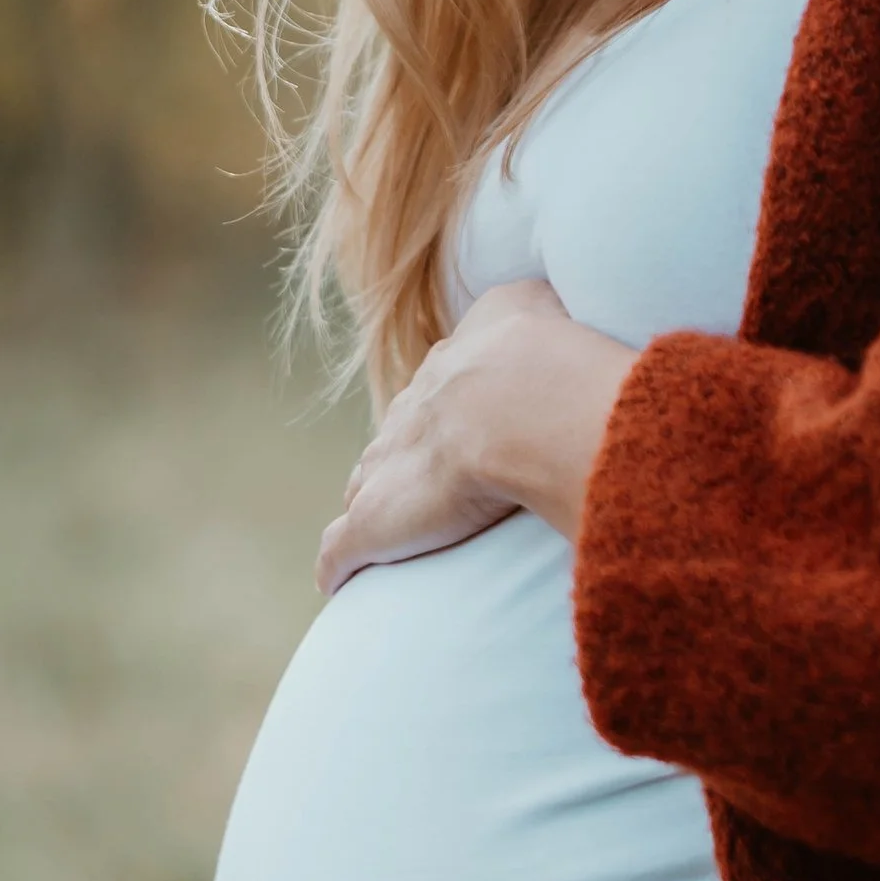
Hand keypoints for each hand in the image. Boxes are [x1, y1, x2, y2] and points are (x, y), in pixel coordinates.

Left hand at [317, 277, 635, 594]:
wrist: (519, 399)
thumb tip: (539, 299)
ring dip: (371, 501)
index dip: (440, 415)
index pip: (432, 396)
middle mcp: (410, 414)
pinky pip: (342, 548)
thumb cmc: (543, 358)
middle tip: (417, 481)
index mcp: (447, 371)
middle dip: (399, 456)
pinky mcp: (374, 521)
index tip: (450, 429)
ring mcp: (387, 466)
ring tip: (384, 525)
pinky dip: (337, 564)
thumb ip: (530, 304)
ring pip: (365, 484)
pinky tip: (336, 581)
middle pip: (393, 438)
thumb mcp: (533, 306)